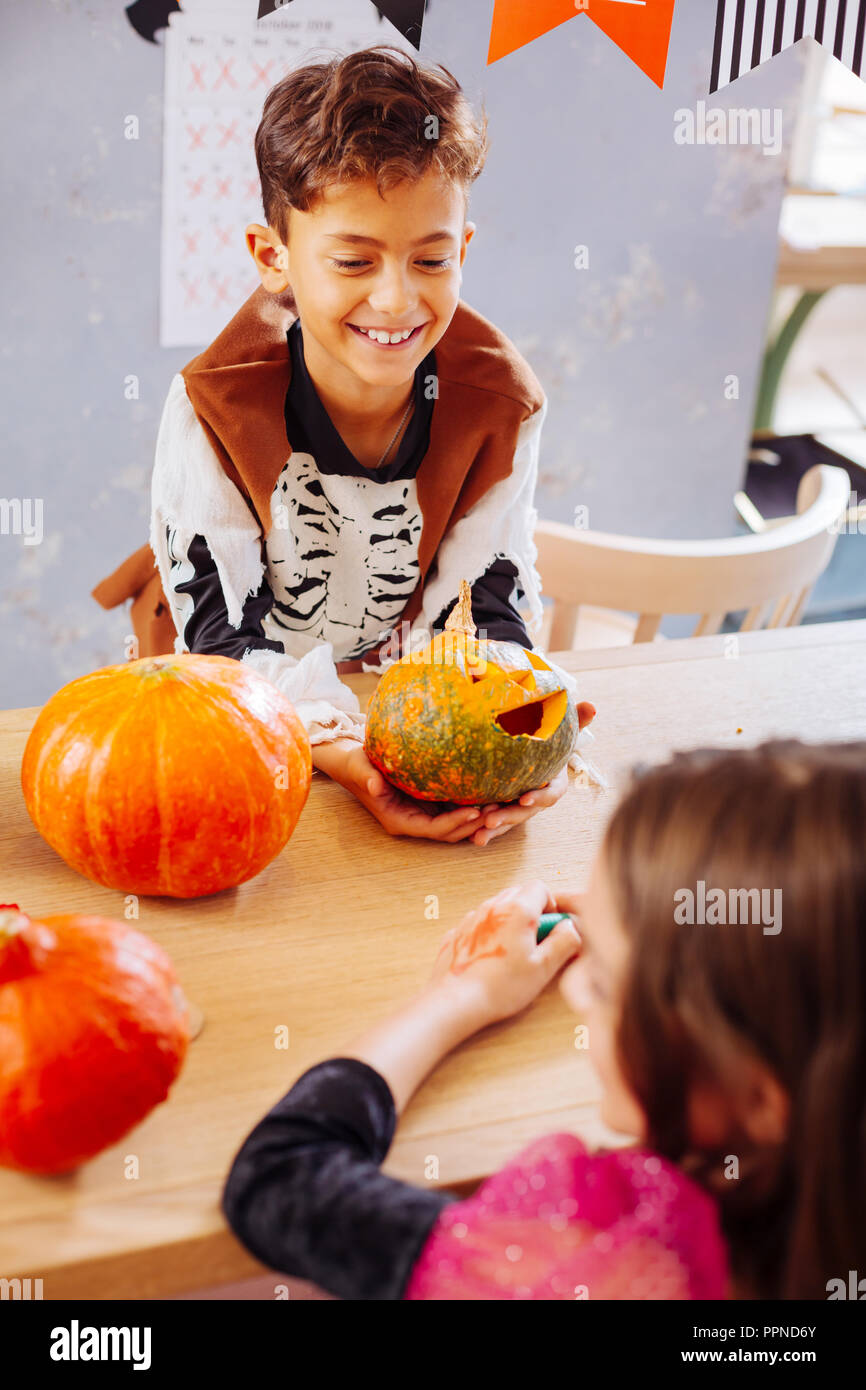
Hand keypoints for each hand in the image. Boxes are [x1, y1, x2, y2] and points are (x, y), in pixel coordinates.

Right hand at [314, 739, 485, 841]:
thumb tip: (375, 786)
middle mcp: (415, 821)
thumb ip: (368, 778)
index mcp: (399, 820)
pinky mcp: (430, 801)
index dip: (455, 823)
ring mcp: (424, 813)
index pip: (434, 829)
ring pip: (457, 823)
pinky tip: (492, 792)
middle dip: (474, 824)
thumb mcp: (360, 768)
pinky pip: (455, 808)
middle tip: (500, 810)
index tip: (476, 812)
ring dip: (479, 817)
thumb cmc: (356, 763)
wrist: (354, 760)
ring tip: (503, 803)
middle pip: (450, 831)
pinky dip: (473, 804)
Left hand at [429, 880, 580, 1025]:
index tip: (552, 926)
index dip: (551, 905)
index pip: (539, 888)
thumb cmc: (501, 987)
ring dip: (509, 921)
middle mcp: (492, 907)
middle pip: (518, 894)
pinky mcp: (457, 933)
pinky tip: (491, 957)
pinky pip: (478, 923)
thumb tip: (571, 927)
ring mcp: (471, 919)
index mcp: (517, 911)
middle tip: (536, 940)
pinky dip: (489, 933)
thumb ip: (564, 941)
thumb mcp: (544, 967)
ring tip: (513, 951)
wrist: (457, 1001)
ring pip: (497, 907)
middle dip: (531, 911)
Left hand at [468, 700, 595, 845]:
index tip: (524, 798)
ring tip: (477, 836)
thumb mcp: (563, 729)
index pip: (551, 794)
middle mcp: (538, 798)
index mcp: (554, 782)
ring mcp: (522, 806)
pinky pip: (497, 822)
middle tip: (490, 820)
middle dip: (509, 817)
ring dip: (495, 830)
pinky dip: (485, 830)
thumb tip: (592, 707)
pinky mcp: (506, 808)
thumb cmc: (549, 738)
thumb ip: (577, 721)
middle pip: (526, 812)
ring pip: (509, 821)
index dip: (539, 797)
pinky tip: (471, 837)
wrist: (537, 748)